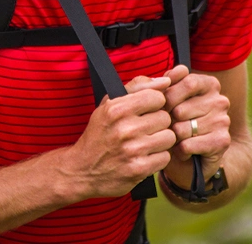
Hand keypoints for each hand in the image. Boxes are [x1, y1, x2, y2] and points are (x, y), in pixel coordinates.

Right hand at [60, 74, 178, 199]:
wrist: (82, 170)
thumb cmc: (100, 134)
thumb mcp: (109, 104)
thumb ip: (137, 86)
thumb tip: (166, 81)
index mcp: (116, 109)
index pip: (157, 97)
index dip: (154, 104)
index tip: (145, 111)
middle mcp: (124, 128)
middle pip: (165, 118)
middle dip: (157, 124)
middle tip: (144, 130)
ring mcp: (132, 150)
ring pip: (169, 137)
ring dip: (160, 142)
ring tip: (145, 144)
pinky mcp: (139, 169)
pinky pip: (165, 157)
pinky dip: (157, 158)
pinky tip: (144, 157)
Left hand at [161, 66, 232, 180]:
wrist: (192, 159)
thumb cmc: (174, 122)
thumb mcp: (164, 99)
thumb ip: (160, 85)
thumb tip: (164, 80)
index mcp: (208, 84)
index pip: (186, 81)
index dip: (168, 95)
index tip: (163, 105)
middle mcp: (220, 100)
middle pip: (180, 108)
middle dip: (167, 121)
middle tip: (170, 126)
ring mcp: (223, 121)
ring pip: (182, 129)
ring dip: (173, 137)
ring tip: (177, 138)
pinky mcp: (221, 141)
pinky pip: (187, 145)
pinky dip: (180, 150)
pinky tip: (184, 150)